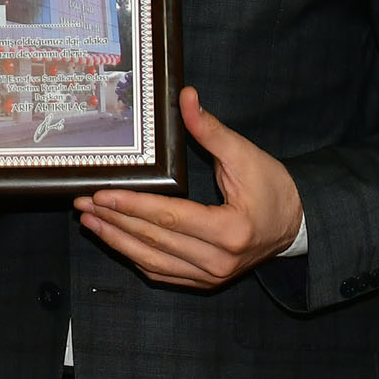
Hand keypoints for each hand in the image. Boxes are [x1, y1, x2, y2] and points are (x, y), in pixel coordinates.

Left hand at [74, 90, 303, 287]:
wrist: (296, 224)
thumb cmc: (273, 188)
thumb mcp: (245, 155)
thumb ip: (211, 130)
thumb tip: (186, 97)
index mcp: (230, 231)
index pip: (169, 217)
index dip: (131, 205)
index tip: (101, 194)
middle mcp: (218, 261)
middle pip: (154, 240)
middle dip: (114, 220)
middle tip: (82, 204)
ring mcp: (211, 276)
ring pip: (153, 262)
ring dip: (117, 241)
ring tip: (89, 222)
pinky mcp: (206, 281)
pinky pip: (162, 273)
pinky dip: (136, 256)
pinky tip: (116, 240)